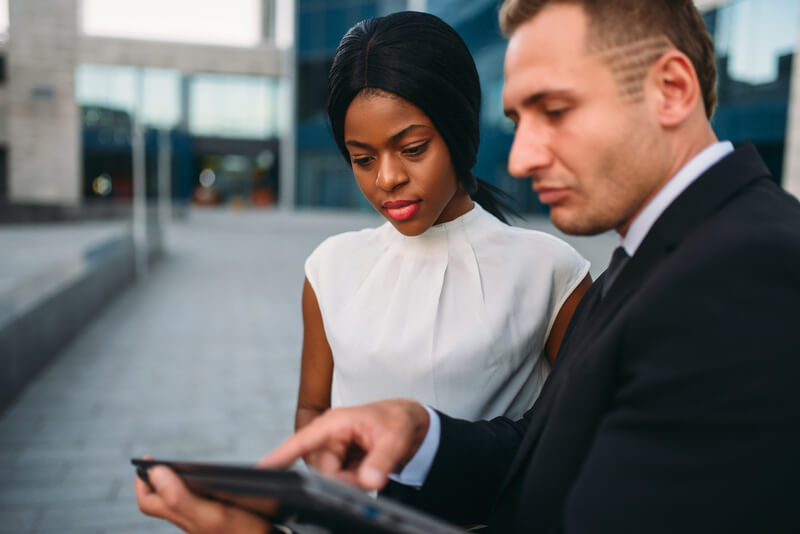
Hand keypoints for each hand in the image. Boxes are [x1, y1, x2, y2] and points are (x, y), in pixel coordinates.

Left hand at [135, 461, 271, 533]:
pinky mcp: (215, 521)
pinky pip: (195, 504)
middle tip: (161, 463)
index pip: (148, 502)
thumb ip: (179, 497)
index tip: (149, 460)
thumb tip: (155, 473)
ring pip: (178, 503)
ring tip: (181, 470)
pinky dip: (193, 490)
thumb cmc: (243, 532)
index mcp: (183, 517)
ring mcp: (201, 522)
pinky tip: (207, 483)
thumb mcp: (211, 513)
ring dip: (174, 485)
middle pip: (160, 502)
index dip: (143, 482)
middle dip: (156, 481)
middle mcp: (188, 521)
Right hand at [259, 399, 429, 490]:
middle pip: (323, 472)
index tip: (262, 469)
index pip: (302, 440)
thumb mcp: (395, 440)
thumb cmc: (397, 421)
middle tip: (370, 471)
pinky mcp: (335, 461)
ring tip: (370, 464)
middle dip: (346, 479)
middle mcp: (327, 435)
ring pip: (331, 479)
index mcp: (335, 422)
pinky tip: (364, 468)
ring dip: (351, 480)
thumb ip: (381, 461)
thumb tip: (369, 481)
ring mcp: (330, 449)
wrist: (405, 422)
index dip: (281, 455)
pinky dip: (353, 480)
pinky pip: (338, 481)